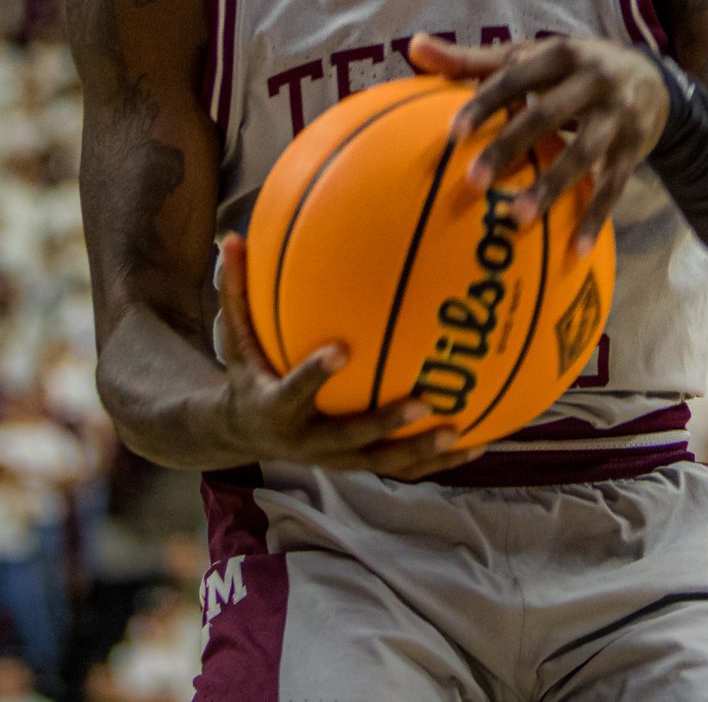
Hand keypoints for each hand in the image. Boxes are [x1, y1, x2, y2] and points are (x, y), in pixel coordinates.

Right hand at [208, 231, 484, 478]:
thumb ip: (236, 291)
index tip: (343, 348)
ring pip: (381, 462)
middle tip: (424, 400)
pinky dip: (436, 463)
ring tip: (459, 433)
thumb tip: (231, 237)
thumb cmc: (248, 371)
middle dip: (386, 423)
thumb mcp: (235, 337)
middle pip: (349, 438)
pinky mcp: (356, 465)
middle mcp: (307, 441)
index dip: (316, 373)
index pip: (295, 389)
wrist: (245, 432)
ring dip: (420, 451)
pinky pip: (398, 469)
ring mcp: (334, 458)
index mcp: (276, 406)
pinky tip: (477, 444)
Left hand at [411, 32, 667, 255]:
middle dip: (511, 146)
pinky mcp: (635, 148)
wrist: (652, 78)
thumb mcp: (530, 56)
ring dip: (551, 187)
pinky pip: (614, 187)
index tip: (452, 133)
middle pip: (548, 114)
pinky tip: (575, 249)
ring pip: (584, 154)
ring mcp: (618, 115)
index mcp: (560, 53)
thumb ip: (472, 60)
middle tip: (472, 181)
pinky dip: (595, 217)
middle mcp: (593, 80)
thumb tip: (414, 47)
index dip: (485, 102)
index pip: (515, 76)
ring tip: (517, 218)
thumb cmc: (570, 70)